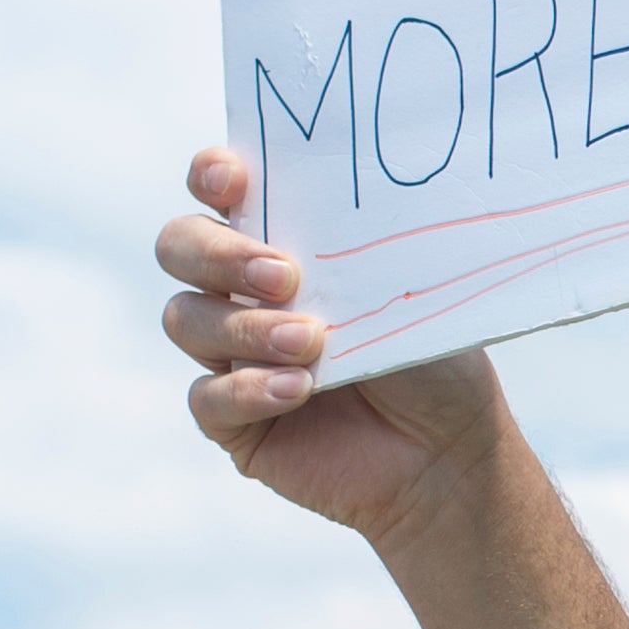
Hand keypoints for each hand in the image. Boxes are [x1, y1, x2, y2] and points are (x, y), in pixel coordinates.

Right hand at [156, 144, 505, 542]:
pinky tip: (297, 390)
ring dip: (246, 328)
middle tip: (282, 276)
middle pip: (180, 246)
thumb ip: (354, 249)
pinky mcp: (231, 420)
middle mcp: (242, 292)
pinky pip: (207, 396)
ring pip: (185, 318)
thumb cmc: (432, 359)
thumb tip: (334, 211)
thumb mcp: (404, 288)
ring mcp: (229, 355)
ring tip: (310, 342)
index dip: (210, 175)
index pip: (219, 190)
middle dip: (219, 254)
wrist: (449, 453)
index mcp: (283, 242)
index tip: (233, 179)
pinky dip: (248, 389)